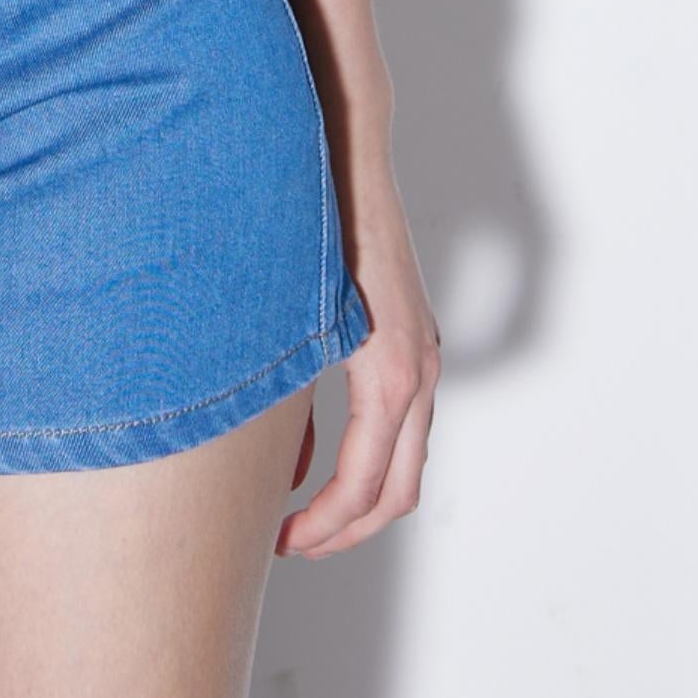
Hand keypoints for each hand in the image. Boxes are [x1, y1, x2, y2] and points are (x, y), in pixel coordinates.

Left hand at [275, 170, 440, 557]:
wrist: (346, 151)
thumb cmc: (311, 225)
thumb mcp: (288, 323)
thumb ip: (282, 401)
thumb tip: (277, 477)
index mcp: (390, 372)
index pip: (366, 485)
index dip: (322, 527)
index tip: (279, 545)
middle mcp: (418, 369)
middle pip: (396, 490)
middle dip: (344, 529)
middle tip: (288, 545)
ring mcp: (420, 355)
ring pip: (403, 461)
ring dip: (358, 499)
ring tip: (298, 515)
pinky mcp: (409, 340)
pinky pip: (398, 423)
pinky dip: (365, 457)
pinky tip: (312, 457)